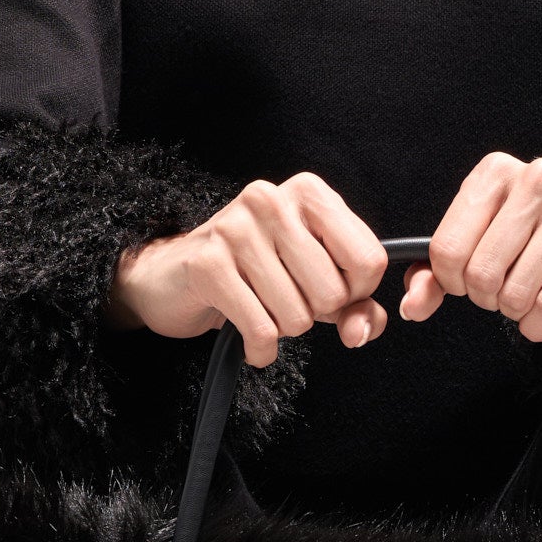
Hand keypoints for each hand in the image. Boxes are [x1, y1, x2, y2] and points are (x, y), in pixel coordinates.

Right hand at [104, 171, 390, 367]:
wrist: (172, 278)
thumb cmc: (255, 274)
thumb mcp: (315, 281)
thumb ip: (355, 305)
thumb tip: (363, 331)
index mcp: (309, 192)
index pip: (369, 259)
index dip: (356, 293)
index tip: (331, 291)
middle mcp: (272, 199)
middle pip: (334, 292)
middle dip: (315, 314)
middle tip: (286, 301)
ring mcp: (237, 228)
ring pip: (297, 316)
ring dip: (284, 330)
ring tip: (262, 309)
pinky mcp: (208, 264)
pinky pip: (262, 330)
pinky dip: (261, 349)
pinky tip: (251, 339)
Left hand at [398, 153, 541, 340]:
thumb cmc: (535, 243)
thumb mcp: (476, 249)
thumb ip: (433, 276)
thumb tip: (413, 306)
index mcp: (496, 172)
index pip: (446, 247)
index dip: (450, 282)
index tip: (466, 282)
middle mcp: (537, 178)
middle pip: (480, 272)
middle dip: (486, 298)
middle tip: (503, 291)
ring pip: (515, 292)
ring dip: (515, 311)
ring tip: (528, 295)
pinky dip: (539, 324)